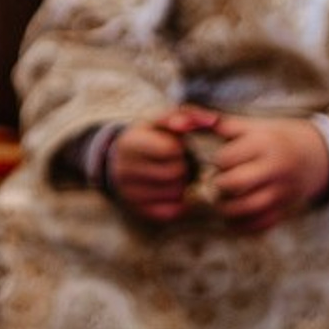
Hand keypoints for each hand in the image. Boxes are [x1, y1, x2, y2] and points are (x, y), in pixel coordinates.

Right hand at [100, 103, 218, 222]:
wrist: (118, 161)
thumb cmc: (148, 138)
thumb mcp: (160, 121)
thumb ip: (185, 116)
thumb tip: (210, 121)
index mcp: (129, 143)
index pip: (171, 149)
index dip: (178, 147)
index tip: (173, 147)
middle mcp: (124, 170)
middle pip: (176, 173)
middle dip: (183, 167)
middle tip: (176, 163)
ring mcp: (129, 194)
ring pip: (176, 193)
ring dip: (182, 185)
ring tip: (172, 176)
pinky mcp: (138, 211)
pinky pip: (172, 211)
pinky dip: (177, 202)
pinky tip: (170, 190)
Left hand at [204, 114, 328, 233]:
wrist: (315, 155)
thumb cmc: (271, 137)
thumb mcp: (249, 125)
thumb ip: (216, 123)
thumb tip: (181, 121)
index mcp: (262, 143)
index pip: (226, 158)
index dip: (212, 162)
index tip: (211, 162)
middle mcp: (274, 168)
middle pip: (234, 184)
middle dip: (217, 186)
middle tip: (211, 184)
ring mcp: (281, 191)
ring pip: (247, 208)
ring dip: (226, 208)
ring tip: (219, 200)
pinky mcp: (285, 209)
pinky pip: (261, 224)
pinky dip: (242, 225)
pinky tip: (232, 217)